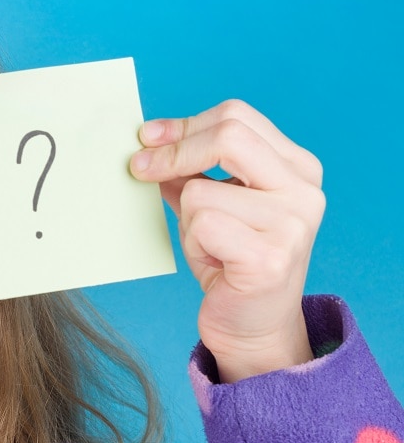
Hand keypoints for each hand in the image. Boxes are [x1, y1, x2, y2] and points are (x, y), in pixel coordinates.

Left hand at [129, 99, 324, 381]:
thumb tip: (151, 140)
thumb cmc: (229, 261)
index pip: (237, 117)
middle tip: (139, 168)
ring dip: (187, 218)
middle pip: (228, 136)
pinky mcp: (270, 257)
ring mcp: (292, 223)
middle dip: (173, 152)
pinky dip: (193, 243)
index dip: (184, 125)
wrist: (253, 325)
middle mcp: (303, 190)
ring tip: (207, 243)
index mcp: (297, 166)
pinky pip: (203, 225)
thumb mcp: (212, 204)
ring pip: (201, 190)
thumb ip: (191, 170)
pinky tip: (213, 262)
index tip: (148, 138)